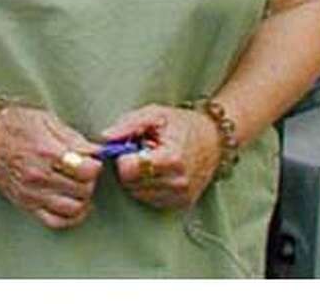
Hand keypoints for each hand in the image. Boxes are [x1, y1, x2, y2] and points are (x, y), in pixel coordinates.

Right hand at [0, 106, 102, 229]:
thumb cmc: (15, 124)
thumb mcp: (46, 120)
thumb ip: (73, 138)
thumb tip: (97, 150)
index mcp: (46, 151)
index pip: (86, 170)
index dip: (95, 164)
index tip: (92, 159)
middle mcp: (39, 176)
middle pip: (83, 189)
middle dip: (90, 180)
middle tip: (86, 170)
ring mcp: (32, 193)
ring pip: (73, 208)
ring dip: (83, 198)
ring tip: (79, 186)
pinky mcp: (26, 204)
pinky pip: (55, 221)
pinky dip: (70, 217)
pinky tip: (74, 205)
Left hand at [101, 104, 220, 209]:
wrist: (214, 140)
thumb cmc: (183, 124)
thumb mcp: (155, 114)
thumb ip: (128, 124)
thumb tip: (105, 138)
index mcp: (171, 159)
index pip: (128, 171)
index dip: (123, 157)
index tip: (131, 146)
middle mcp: (178, 182)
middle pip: (130, 184)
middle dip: (130, 167)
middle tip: (142, 151)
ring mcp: (180, 196)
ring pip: (138, 193)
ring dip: (138, 178)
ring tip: (152, 160)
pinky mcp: (181, 204)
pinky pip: (150, 199)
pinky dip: (148, 186)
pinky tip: (159, 171)